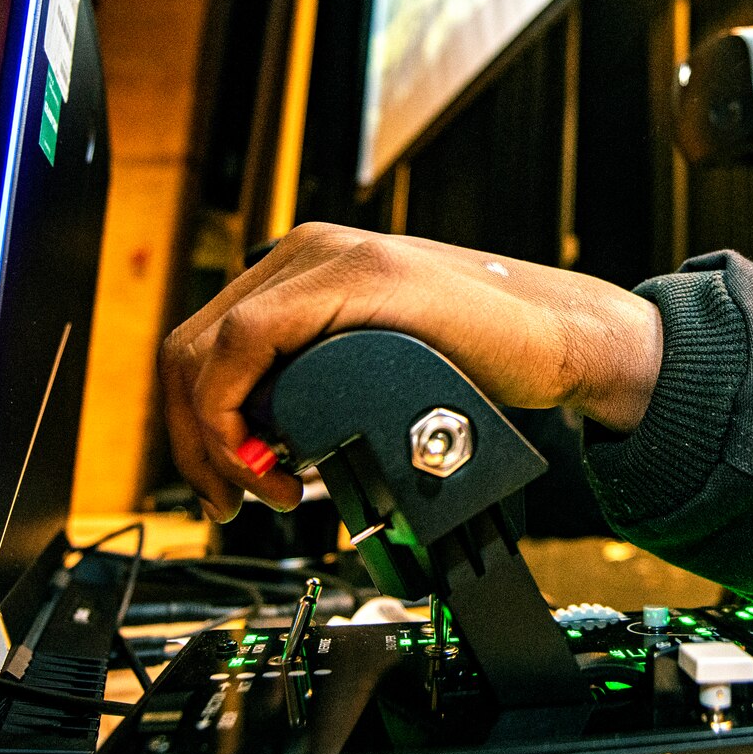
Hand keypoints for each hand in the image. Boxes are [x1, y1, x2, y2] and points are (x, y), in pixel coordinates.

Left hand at [159, 223, 662, 521]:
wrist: (562, 340)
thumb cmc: (481, 361)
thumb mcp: (373, 371)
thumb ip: (316, 384)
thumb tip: (255, 442)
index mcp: (304, 272)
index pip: (202, 349)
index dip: (195, 428)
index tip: (226, 485)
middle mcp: (307, 253)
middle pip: (190, 351)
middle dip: (196, 444)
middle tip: (235, 500)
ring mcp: (330, 257)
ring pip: (206, 347)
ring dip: (215, 436)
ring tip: (266, 486)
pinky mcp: (360, 274)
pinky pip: (248, 336)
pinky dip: (237, 409)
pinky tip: (276, 456)